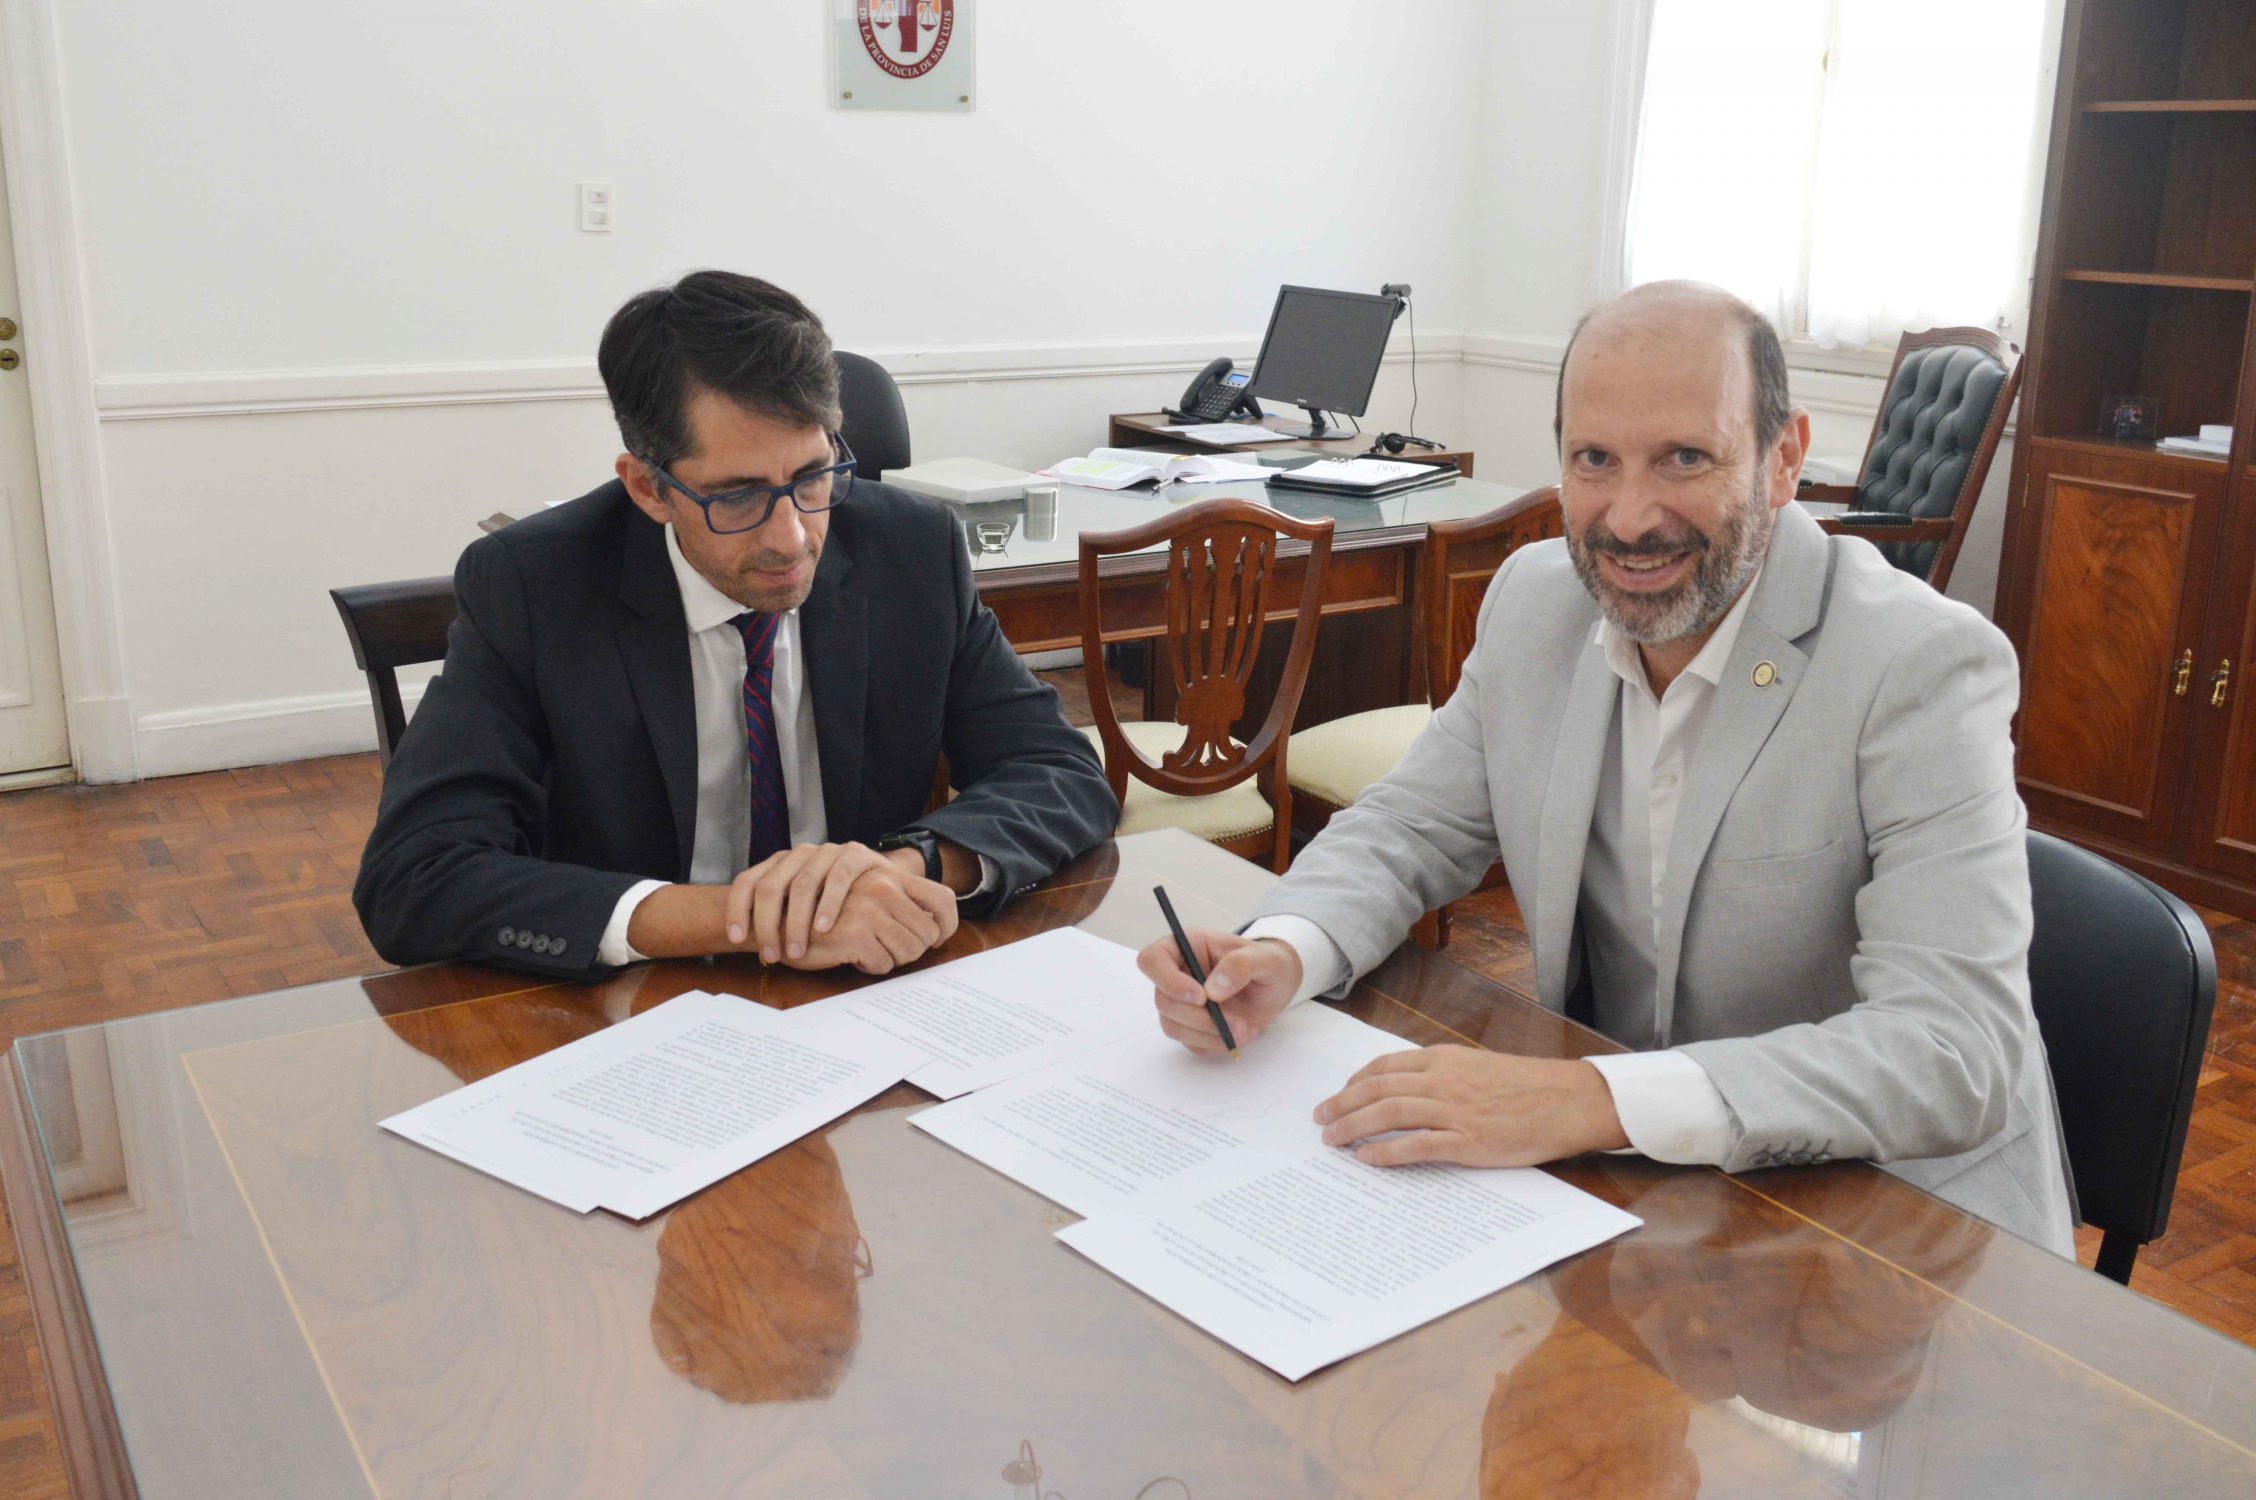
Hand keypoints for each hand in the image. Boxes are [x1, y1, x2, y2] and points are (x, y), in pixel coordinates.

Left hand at [724, 842, 901, 962]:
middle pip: (770, 886)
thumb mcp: (802, 906)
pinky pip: (838, 878)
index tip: (737, 939)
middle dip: (767, 924)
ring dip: (796, 922)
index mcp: (779, 863)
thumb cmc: (836, 902)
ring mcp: (827, 852)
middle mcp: (799, 854)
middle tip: (771, 955)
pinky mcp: (855, 855)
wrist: (884, 882)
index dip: (737, 909)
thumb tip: (744, 941)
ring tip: (797, 951)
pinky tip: (824, 928)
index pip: (747, 881)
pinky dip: (828, 905)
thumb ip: (778, 915)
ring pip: (802, 884)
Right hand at [806, 869, 958, 973]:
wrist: (781, 921)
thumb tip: (937, 930)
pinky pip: (883, 965)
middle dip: (910, 950)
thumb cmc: (825, 915)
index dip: (948, 926)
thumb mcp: (864, 898)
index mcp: (889, 875)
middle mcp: (882, 887)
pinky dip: (869, 967)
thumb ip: (896, 903)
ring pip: (909, 952)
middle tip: (887, 950)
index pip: (943, 900)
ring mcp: (870, 909)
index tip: (939, 940)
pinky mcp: (855, 934)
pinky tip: (850, 956)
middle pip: (928, 935)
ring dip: (890, 959)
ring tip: (866, 950)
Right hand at [1136, 929, 1301, 1054]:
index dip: (1167, 980)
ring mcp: (1182, 1002)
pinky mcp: (1192, 1026)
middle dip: (1199, 1017)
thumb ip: (1240, 965)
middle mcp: (1179, 974)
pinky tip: (1239, 1034)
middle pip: (1162, 1001)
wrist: (1277, 987)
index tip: (1200, 997)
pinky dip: (1215, 1044)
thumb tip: (1214, 988)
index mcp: (1188, 946)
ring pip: (1173, 1026)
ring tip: (1244, 1029)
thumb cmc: (1269, 963)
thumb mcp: (1265, 958)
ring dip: (1209, 1034)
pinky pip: (1190, 1042)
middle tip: (1235, 1022)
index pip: (1152, 960)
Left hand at [1313, 1046, 1628, 1166]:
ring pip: (1389, 1113)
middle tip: (1320, 1120)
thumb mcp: (1477, 1067)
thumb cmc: (1526, 1086)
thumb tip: (1407, 1087)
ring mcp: (1454, 1110)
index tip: (1337, 1095)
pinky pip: (1417, 1145)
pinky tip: (1368, 1159)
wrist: (1567, 1101)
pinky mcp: (1468, 1140)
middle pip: (1376, 1088)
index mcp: (1443, 1059)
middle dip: (1341, 1104)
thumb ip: (1442, 1074)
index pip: (1384, 1066)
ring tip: (1332, 1141)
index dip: (1353, 1082)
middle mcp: (1443, 1080)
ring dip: (1353, 1127)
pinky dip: (1386, 1151)